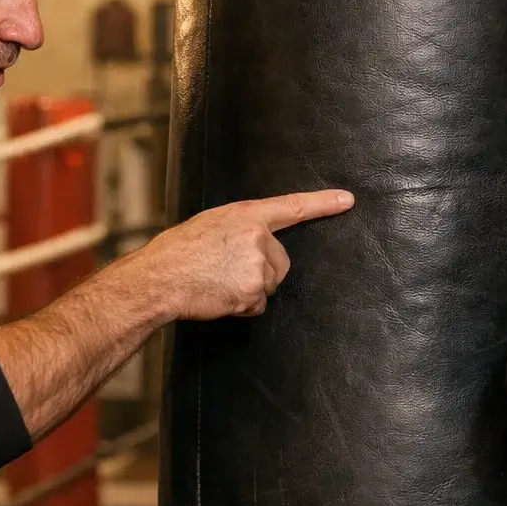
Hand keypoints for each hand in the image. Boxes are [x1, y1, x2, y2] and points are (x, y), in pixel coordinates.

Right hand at [130, 189, 354, 319]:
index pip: (292, 206)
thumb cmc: (178, 252)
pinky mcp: (253, 291)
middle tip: (227, 270)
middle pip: (281, 261)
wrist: (159, 278)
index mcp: (246, 215)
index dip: (322, 203)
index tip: (347, 200)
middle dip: (262, 270)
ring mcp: (257, 265)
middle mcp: (257, 237)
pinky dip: (243, 306)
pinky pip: (258, 304)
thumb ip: (239, 229)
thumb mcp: (211, 225)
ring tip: (219, 281)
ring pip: (270, 284)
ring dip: (250, 289)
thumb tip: (257, 242)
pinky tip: (220, 295)